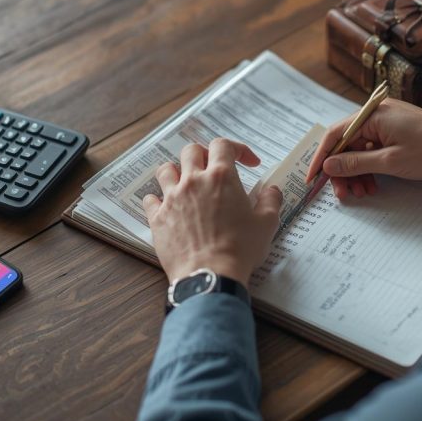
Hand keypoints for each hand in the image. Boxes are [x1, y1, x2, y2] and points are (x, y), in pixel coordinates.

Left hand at [142, 138, 282, 285]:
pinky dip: (157, 199)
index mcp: (221, 177)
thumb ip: (271, 201)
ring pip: (166, 170)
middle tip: (214, 169)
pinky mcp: (158, 218)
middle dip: (204, 155)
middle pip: (191, 151)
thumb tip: (272, 190)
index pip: (223, 145)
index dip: (238, 149)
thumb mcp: (266, 224)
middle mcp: (193, 181)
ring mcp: (172, 199)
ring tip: (185, 182)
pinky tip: (165, 205)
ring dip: (176, 172)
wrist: (210, 275)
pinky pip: (150, 199)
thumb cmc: (240, 249)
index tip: (248, 163)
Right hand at [306, 99, 421, 199]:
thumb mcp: (391, 161)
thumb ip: (356, 163)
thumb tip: (329, 164)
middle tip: (341, 194)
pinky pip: (374, 154)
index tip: (313, 178)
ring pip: (360, 152)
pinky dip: (370, 171)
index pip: (336, 134)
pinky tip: (372, 187)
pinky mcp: (398, 139)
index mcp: (374, 114)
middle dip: (341, 170)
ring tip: (360, 194)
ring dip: (356, 174)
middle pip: (346, 144)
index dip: (322, 157)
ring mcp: (389, 127)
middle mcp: (378, 116)